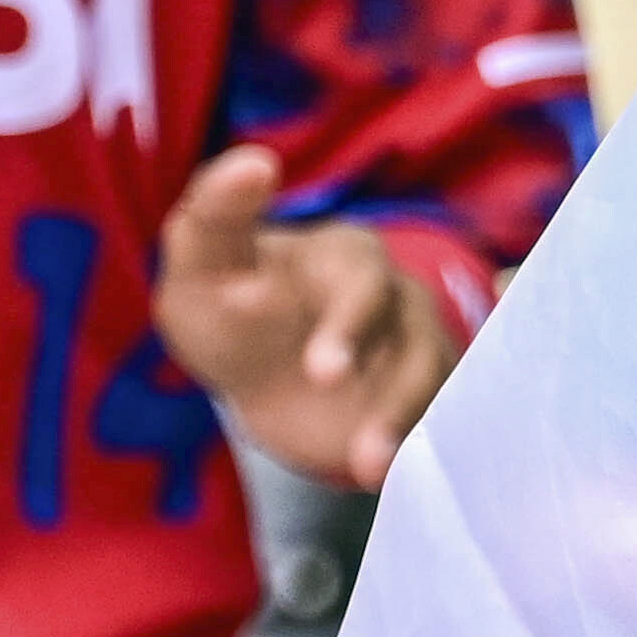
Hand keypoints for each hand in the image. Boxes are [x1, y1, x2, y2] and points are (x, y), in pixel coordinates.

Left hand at [148, 146, 465, 490]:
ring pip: (427, 379)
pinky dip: (415, 447)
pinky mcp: (420, 406)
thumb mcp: (199, 263)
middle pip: (406, 327)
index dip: (348, 320)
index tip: (318, 363)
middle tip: (326, 389)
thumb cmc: (228, 310)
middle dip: (377, 366)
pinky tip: (382, 475)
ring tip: (366, 464)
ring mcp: (414, 354)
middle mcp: (395, 299)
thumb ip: (216, 213)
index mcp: (347, 256)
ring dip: (400, 418)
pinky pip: (436, 423)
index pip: (361, 271)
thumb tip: (256, 161)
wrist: (260, 382)